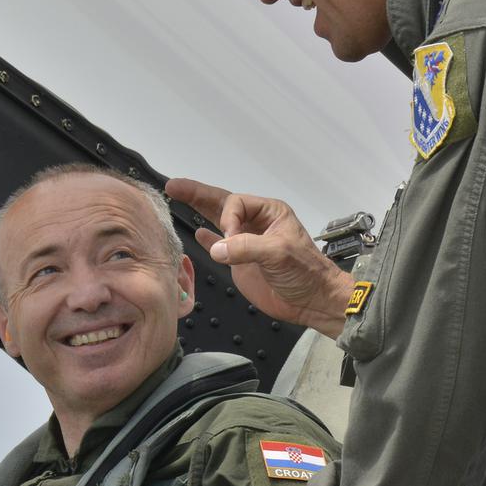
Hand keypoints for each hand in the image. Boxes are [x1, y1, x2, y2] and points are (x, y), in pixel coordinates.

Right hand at [165, 178, 353, 337]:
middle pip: (222, 204)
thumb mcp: (278, 253)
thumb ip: (246, 248)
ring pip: (218, 221)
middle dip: (198, 194)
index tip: (230, 238)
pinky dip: (207, 238)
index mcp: (269, 212)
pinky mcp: (240, 261)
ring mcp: (246, 242)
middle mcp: (256, 223)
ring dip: (198, 210)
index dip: (228, 219)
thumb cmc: (304, 272)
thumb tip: (216, 249)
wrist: (312, 300)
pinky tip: (197, 233)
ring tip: (176, 197)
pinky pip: (220, 245)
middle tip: (174, 186)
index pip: (236, 204)